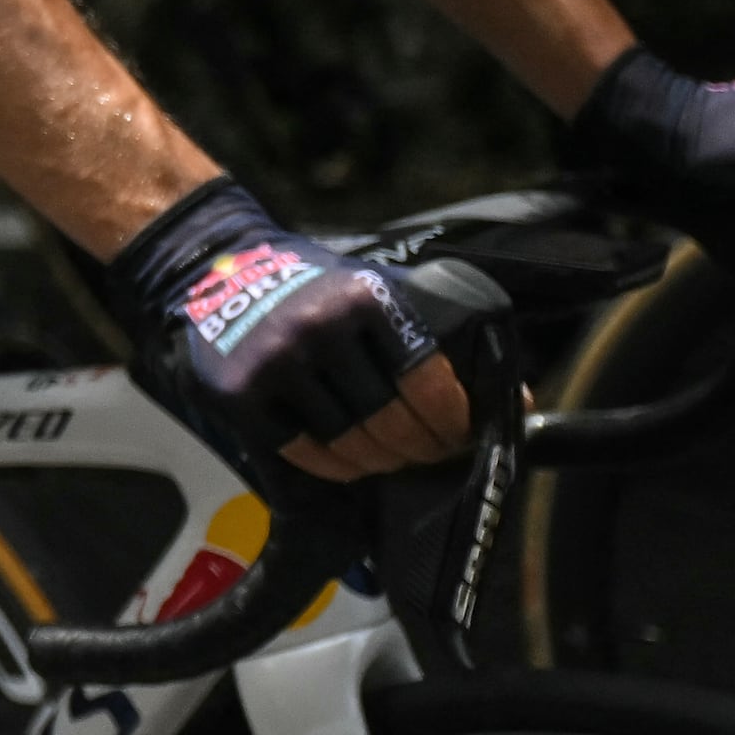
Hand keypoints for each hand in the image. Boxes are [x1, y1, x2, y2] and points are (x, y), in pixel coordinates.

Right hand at [104, 176, 464, 480]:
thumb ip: (436, 338)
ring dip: (376, 460)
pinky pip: (301, 450)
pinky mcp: (240, 391)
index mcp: (367, 299)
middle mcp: (321, 328)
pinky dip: (332, 465)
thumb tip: (515, 401)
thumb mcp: (377, 291)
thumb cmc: (314, 288)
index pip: (428, 383)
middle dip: (417, 448)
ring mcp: (276, 361)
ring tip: (384, 457)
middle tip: (422, 453)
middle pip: (390, 421)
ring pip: (349, 442)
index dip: (450, 423)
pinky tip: (345, 460)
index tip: (454, 437)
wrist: (219, 269)